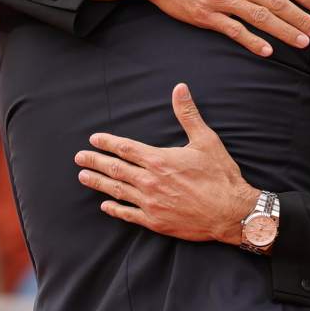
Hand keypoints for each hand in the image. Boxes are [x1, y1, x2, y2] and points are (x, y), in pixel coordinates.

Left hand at [75, 83, 259, 243]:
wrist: (230, 212)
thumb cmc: (220, 175)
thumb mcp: (207, 140)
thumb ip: (188, 114)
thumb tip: (179, 89)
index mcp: (160, 160)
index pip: (126, 148)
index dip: (108, 143)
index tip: (94, 139)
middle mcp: (150, 182)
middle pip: (116, 169)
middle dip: (95, 162)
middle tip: (79, 158)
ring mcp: (150, 203)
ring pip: (117, 191)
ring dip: (99, 183)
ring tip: (84, 177)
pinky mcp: (155, 221)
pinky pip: (128, 214)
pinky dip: (115, 209)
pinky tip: (106, 206)